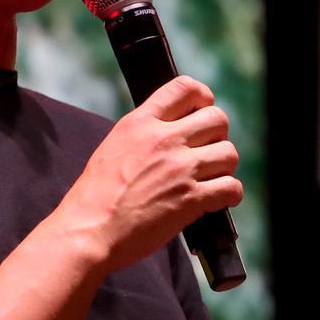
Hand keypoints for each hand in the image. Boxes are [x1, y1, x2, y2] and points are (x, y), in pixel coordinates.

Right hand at [54, 75, 242, 274]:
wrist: (89, 231)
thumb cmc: (94, 197)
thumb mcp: (113, 147)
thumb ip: (143, 133)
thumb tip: (169, 131)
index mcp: (141, 123)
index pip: (186, 87)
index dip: (203, 98)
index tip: (202, 111)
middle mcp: (164, 140)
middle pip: (217, 118)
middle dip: (218, 135)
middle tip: (207, 152)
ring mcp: (180, 169)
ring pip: (229, 153)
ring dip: (225, 167)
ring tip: (212, 178)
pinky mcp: (191, 199)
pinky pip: (231, 187)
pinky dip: (230, 194)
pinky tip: (217, 199)